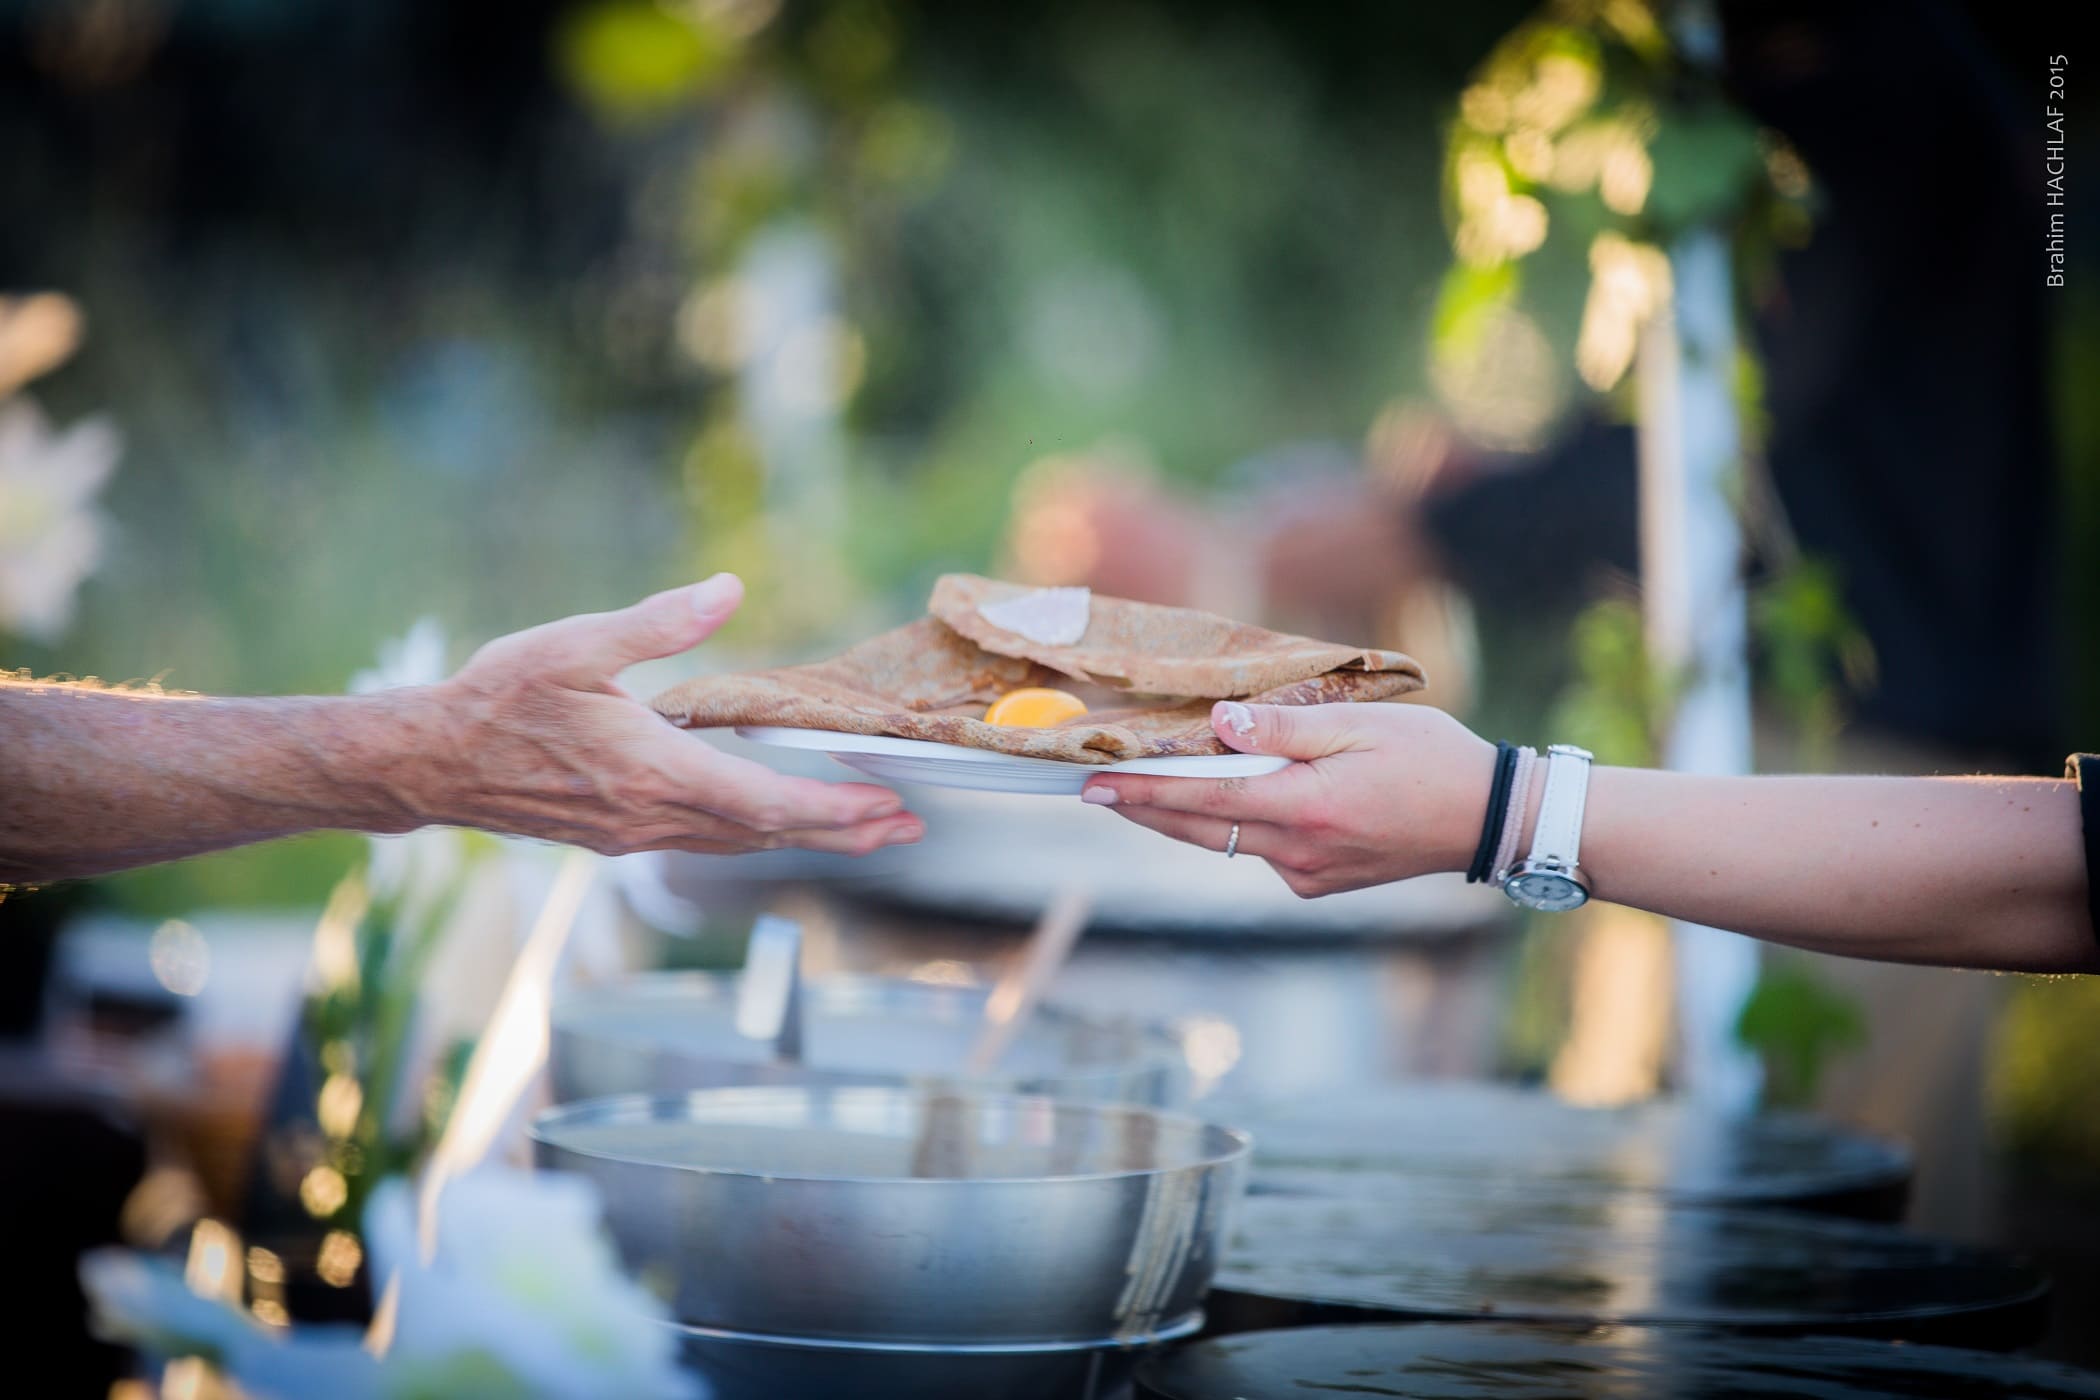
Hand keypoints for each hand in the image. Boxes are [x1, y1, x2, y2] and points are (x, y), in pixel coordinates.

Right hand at [417, 574, 921, 856]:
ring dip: (806, 838)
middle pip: (768, 833)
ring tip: (863, 832)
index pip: (767, 801)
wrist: (431, 762)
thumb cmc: (498, 700)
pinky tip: (773, 821)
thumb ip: (658, 623)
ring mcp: (636, 833)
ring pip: (740, 842)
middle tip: (906, 828)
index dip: (835, 809)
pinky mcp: (619, 835)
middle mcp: (654, 816)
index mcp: (655, 772)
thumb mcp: (576, 645)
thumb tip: (727, 589)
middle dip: (843, 833)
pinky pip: (707, 839)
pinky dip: (756, 833)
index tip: (888, 808)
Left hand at [1078, 701, 1494, 896]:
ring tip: (1140, 788)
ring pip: (1227, 841)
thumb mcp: (1361, 726)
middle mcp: (1299, 852)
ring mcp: (1307, 874)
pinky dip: (1236, 825)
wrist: (1487, 820)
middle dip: (1144, 807)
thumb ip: (1285, 728)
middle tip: (1091, 788)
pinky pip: (1260, 852)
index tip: (1095, 784)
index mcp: (1305, 808)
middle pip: (1200, 828)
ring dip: (1187, 815)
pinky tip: (1230, 798)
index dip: (1143, 791)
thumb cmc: (1431, 759)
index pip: (1203, 798)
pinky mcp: (1318, 884)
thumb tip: (1219, 722)